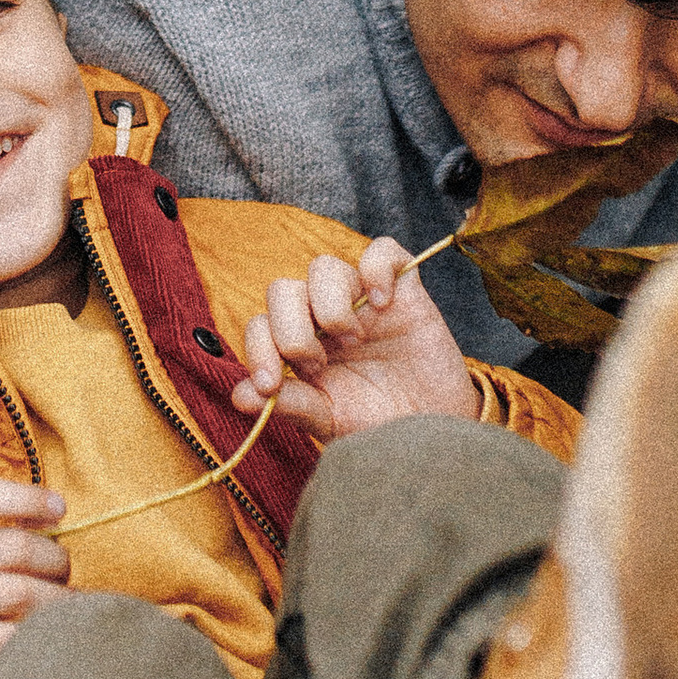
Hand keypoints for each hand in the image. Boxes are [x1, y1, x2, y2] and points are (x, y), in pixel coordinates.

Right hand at [0, 480, 68, 678]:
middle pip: (15, 548)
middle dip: (56, 559)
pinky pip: (5, 638)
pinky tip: (44, 636)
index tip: (60, 508)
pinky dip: (35, 636)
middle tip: (65, 571)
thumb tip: (52, 515)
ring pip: (19, 593)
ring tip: (66, 604)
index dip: (26, 495)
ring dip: (57, 600)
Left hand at [235, 240, 482, 442]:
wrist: (436, 428)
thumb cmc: (380, 423)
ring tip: (352, 340)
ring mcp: (361, 300)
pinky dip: (376, 269)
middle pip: (282, 290)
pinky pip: (382, 250)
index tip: (270, 384)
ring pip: (323, 267)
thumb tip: (240, 397)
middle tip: (317, 365)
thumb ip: (291, 405)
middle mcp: (323, 317)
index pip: (260, 326)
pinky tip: (384, 305)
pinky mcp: (402, 289)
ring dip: (329, 306)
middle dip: (291, 331)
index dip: (258, 350)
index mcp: (299, 348)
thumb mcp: (331, 421)